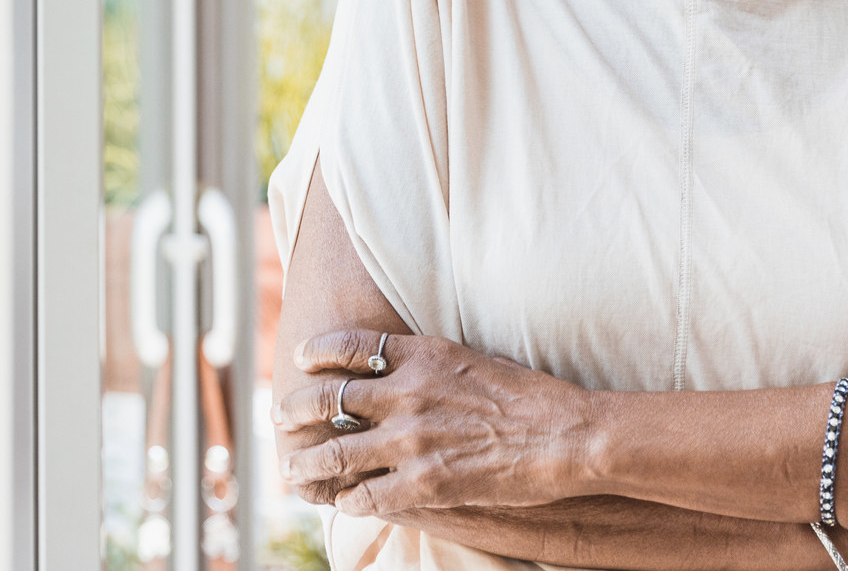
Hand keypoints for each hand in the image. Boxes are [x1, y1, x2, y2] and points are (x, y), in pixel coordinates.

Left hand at [274, 328, 593, 515]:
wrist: (566, 435)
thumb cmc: (528, 396)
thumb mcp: (471, 358)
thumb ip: (429, 361)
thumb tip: (399, 362)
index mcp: (422, 355)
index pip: (349, 345)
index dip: (317, 353)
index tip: (302, 360)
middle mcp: (406, 393)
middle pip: (326, 398)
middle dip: (294, 409)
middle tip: (281, 417)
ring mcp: (411, 440)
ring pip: (333, 453)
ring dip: (305, 464)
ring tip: (292, 469)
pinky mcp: (423, 483)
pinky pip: (365, 494)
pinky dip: (347, 499)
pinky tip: (343, 501)